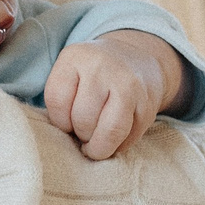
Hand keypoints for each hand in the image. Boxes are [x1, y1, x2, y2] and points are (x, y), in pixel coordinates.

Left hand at [44, 32, 176, 160]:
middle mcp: (102, 67)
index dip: (59, 121)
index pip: (57, 101)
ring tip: (96, 144)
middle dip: (81, 134)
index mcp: (75, 57)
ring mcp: (128, 84)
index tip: (67, 121)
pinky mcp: (147, 105)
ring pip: (108, 133)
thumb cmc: (93, 75)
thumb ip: (61, 101)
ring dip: (100, 147)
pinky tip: (115, 136)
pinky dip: (119, 146)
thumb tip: (65, 142)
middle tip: (85, 130)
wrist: (136, 57)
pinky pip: (128, 138)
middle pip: (82, 120)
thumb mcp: (70, 73)